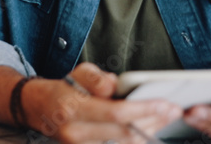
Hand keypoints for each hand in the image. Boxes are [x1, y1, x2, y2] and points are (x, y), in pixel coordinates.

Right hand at [26, 63, 181, 143]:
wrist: (37, 109)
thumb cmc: (61, 89)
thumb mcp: (78, 73)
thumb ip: (98, 79)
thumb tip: (116, 86)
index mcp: (72, 108)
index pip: (115, 113)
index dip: (144, 110)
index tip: (165, 104)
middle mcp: (75, 132)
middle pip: (124, 134)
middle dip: (153, 122)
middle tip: (173, 111)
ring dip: (149, 132)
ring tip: (164, 119)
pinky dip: (135, 140)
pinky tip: (148, 129)